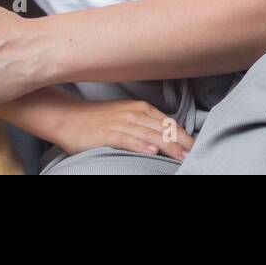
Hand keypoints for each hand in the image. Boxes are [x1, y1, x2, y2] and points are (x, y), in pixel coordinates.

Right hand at [51, 98, 197, 160]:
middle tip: (195, 156)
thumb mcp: (126, 117)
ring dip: (168, 147)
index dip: (184, 136)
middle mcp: (135, 113)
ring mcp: (122, 123)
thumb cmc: (99, 120)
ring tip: (182, 157)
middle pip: (164, 130)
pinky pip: (128, 140)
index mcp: (142, 108)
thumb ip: (145, 124)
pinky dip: (141, 146)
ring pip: (151, 136)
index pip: (169, 123)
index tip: (196, 148)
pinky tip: (152, 153)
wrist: (69, 117)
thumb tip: (166, 138)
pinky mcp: (108, 134)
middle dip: (182, 144)